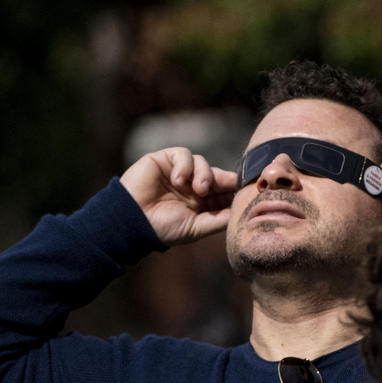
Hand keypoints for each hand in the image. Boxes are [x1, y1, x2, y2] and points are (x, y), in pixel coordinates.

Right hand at [120, 148, 236, 246]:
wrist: (133, 221)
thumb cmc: (164, 228)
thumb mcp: (197, 228)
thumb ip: (219, 220)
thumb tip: (241, 214)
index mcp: (203, 201)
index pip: (225, 190)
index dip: (235, 188)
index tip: (247, 189)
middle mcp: (193, 185)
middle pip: (217, 174)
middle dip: (223, 180)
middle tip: (223, 188)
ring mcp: (180, 172)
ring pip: (202, 163)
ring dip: (204, 174)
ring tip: (197, 189)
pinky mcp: (165, 160)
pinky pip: (183, 154)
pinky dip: (185, 165)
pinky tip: (178, 180)